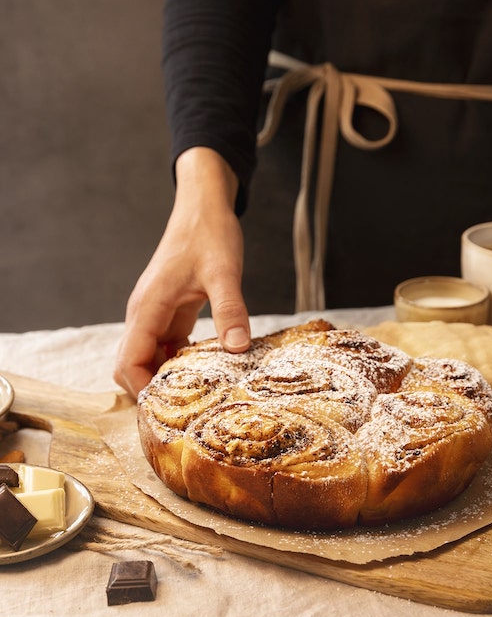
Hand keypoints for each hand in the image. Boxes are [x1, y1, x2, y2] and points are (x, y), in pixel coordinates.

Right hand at [114, 148, 250, 396]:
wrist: (203, 205)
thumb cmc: (208, 232)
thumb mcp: (223, 271)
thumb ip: (230, 310)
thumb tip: (238, 349)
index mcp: (148, 307)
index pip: (128, 361)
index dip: (141, 389)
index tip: (167, 410)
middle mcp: (145, 314)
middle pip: (131, 365)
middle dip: (151, 389)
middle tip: (185, 411)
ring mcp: (156, 313)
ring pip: (148, 357)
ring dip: (166, 377)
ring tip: (198, 397)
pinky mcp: (170, 311)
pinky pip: (166, 346)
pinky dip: (179, 362)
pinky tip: (206, 370)